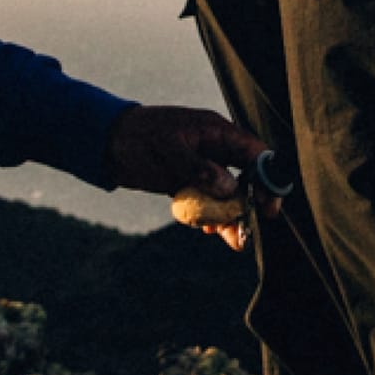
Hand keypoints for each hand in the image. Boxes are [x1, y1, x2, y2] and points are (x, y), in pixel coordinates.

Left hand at [105, 106, 270, 252]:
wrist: (107, 142)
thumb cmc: (138, 134)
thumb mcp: (168, 147)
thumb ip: (198, 167)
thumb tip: (229, 189)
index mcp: (218, 133)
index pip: (254, 153)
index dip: (266, 177)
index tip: (267, 203)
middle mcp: (215, 151)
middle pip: (245, 178)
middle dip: (251, 203)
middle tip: (252, 228)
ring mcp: (202, 168)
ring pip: (227, 194)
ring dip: (231, 216)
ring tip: (235, 241)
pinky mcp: (187, 183)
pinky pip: (207, 202)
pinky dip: (210, 217)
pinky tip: (209, 231)